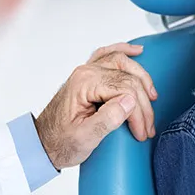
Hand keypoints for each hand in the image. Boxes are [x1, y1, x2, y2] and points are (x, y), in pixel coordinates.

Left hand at [34, 42, 156, 169]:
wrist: (43, 144)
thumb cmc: (60, 142)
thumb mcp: (84, 138)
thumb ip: (107, 119)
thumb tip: (130, 101)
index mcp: (84, 83)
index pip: (124, 89)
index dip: (138, 112)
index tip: (142, 131)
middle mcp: (86, 72)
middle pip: (127, 77)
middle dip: (143, 103)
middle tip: (147, 125)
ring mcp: (87, 71)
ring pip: (123, 62)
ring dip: (141, 77)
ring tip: (152, 96)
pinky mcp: (89, 75)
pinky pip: (108, 55)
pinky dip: (124, 51)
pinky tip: (137, 51)